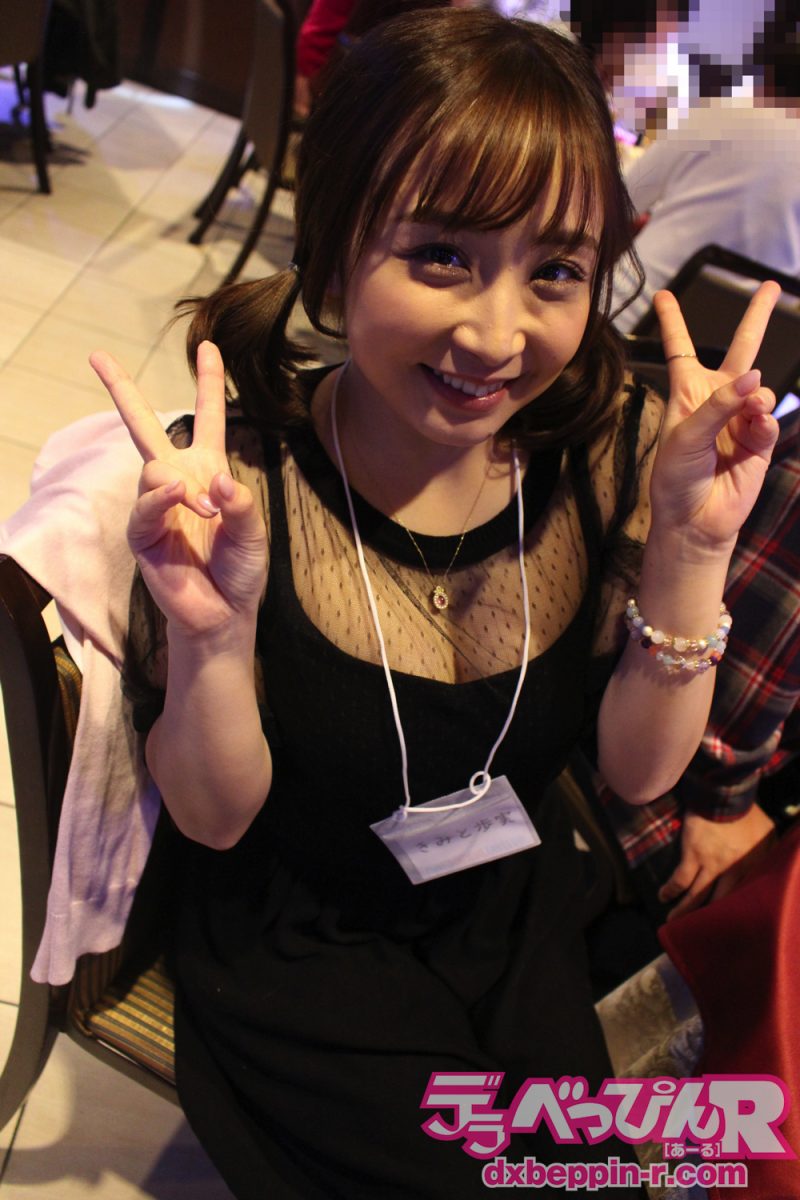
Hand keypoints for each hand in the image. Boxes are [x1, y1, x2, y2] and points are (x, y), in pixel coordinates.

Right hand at [90, 341, 267, 639]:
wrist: (224, 613)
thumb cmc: (241, 570)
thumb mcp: (254, 533)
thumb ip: (240, 505)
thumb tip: (215, 482)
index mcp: (208, 472)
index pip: (207, 418)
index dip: (208, 383)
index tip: (209, 347)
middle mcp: (179, 481)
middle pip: (145, 428)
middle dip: (123, 391)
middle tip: (98, 356)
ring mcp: (157, 506)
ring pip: (153, 468)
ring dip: (181, 485)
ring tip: (208, 513)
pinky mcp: (144, 534)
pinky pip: (145, 506)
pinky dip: (160, 498)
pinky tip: (176, 496)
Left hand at [648, 282, 780, 552]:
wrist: (695, 518)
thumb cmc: (676, 478)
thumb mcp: (684, 436)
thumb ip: (719, 405)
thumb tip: (756, 378)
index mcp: (687, 394)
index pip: (679, 350)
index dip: (673, 322)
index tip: (663, 295)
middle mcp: (716, 400)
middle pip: (739, 350)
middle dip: (756, 318)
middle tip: (772, 286)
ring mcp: (741, 418)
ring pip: (761, 387)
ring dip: (755, 396)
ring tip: (747, 414)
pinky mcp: (761, 439)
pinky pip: (769, 418)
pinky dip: (763, 422)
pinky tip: (755, 431)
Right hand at [660, 805, 775, 919]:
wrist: (726, 793)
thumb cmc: (748, 812)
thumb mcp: (768, 833)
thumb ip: (770, 852)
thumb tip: (774, 864)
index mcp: (753, 866)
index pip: (745, 897)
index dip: (735, 911)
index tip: (728, 921)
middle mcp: (734, 871)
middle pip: (720, 902)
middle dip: (709, 918)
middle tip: (700, 930)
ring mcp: (712, 864)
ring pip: (697, 896)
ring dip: (685, 911)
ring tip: (674, 921)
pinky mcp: (693, 854)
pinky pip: (680, 880)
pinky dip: (671, 890)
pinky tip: (664, 896)